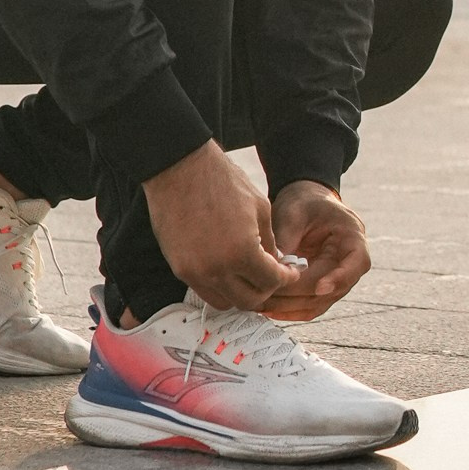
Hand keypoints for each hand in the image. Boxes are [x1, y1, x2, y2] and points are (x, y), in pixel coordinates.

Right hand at [142, 142, 302, 313]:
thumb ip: (270, 242)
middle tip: (273, 276)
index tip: (290, 272)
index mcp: (242, 252)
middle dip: (266, 290)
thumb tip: (275, 264)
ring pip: (225, 302)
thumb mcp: (260, 207)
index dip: (286, 278)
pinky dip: (219, 286)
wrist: (179, 168)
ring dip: (241, 293)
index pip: (271, 282)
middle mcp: (217, 269)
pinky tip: (227, 269)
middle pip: (249, 300)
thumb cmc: (221, 180)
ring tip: (248, 275)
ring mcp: (195, 272)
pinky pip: (204, 290)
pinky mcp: (179, 268)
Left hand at [267, 181, 370, 319]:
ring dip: (290, 307)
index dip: (341, 277)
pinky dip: (290, 311)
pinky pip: (309, 306)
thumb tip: (275, 269)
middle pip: (332, 289)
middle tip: (268, 295)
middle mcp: (350, 262)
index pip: (358, 262)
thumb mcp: (294, 213)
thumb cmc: (302, 203)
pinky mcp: (322, 288)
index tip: (320, 287)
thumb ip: (287, 239)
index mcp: (353, 236)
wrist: (303, 203)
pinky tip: (269, 309)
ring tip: (262, 304)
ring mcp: (337, 278)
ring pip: (319, 303)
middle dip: (299, 295)